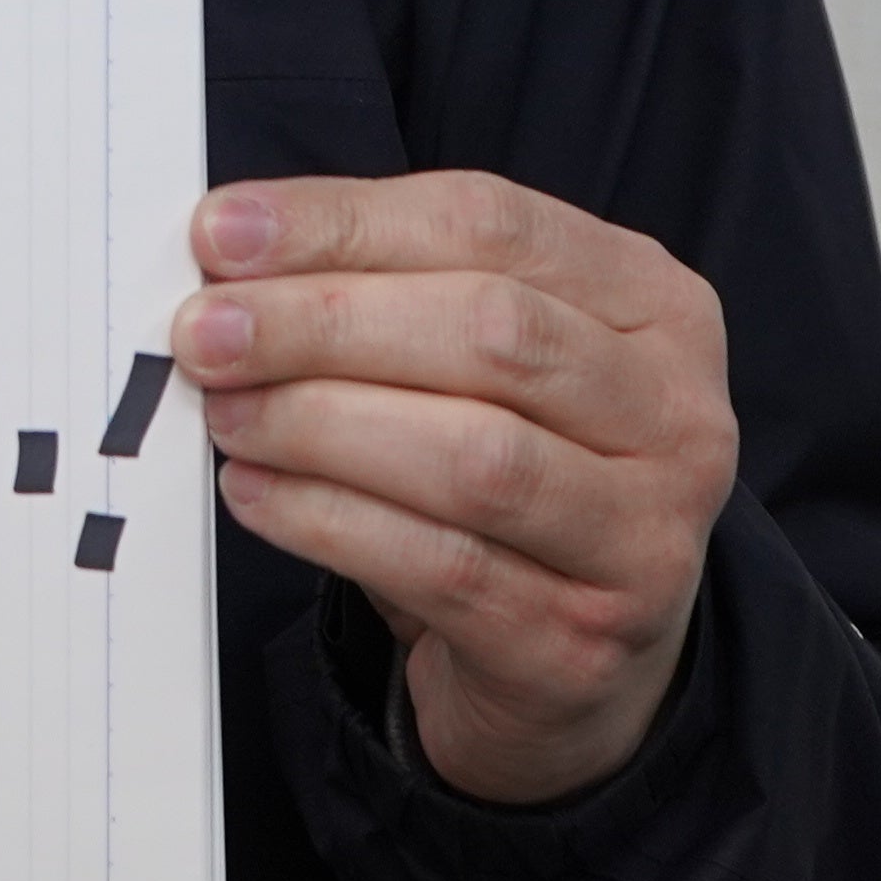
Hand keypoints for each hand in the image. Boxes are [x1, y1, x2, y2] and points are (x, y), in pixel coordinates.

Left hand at [176, 171, 731, 806]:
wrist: (572, 659)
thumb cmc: (510, 470)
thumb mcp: (485, 359)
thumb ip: (384, 288)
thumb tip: (232, 248)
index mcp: (655, 304)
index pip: (492, 225)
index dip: (345, 221)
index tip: (221, 234)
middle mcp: (676, 413)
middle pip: (491, 334)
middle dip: (324, 324)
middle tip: (205, 331)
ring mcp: (644, 535)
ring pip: (474, 456)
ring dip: (322, 426)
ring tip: (227, 414)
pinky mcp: (582, 640)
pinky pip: (443, 566)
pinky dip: (330, 521)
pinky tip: (257, 493)